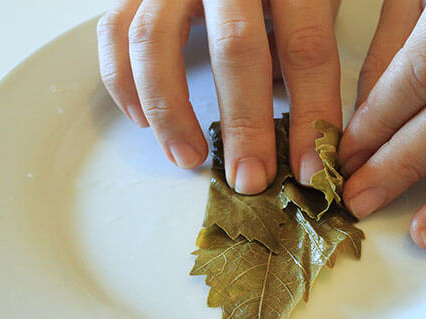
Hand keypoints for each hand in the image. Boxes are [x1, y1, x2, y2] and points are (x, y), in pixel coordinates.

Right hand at [97, 0, 340, 193]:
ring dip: (170, 111)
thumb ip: (303, 46)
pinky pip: (114, 31)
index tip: (312, 169)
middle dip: (244, 124)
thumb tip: (300, 121)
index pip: (306, 48)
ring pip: (156, 42)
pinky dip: (121, 80)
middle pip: (234, 48)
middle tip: (250, 179)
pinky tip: (141, 119)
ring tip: (188, 158)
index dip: (311, 113)